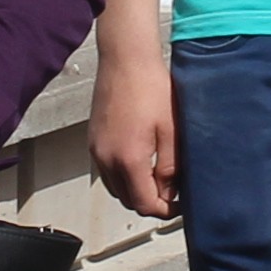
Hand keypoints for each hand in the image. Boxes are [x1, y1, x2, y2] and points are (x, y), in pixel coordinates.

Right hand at [89, 26, 177, 219]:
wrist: (126, 60)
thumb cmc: (151, 87)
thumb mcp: (171, 131)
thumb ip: (170, 168)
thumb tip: (169, 192)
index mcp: (128, 159)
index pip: (144, 204)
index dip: (164, 210)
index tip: (178, 206)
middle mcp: (106, 159)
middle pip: (128, 201)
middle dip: (149, 202)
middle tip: (171, 193)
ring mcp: (96, 150)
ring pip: (116, 188)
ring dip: (135, 190)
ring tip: (156, 177)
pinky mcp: (92, 141)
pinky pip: (107, 171)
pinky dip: (122, 176)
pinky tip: (140, 161)